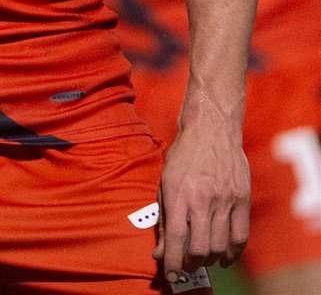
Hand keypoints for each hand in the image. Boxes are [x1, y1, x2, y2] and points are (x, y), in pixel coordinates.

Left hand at [155, 114, 250, 283]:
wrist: (212, 130)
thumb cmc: (183, 156)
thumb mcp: (165, 182)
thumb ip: (163, 216)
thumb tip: (160, 250)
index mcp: (179, 193)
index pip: (176, 237)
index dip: (173, 261)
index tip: (170, 274)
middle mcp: (203, 199)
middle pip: (200, 247)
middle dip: (190, 263)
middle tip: (185, 265)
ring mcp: (226, 200)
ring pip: (220, 245)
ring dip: (209, 259)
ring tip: (200, 260)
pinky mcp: (243, 200)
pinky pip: (240, 236)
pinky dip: (232, 252)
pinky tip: (223, 257)